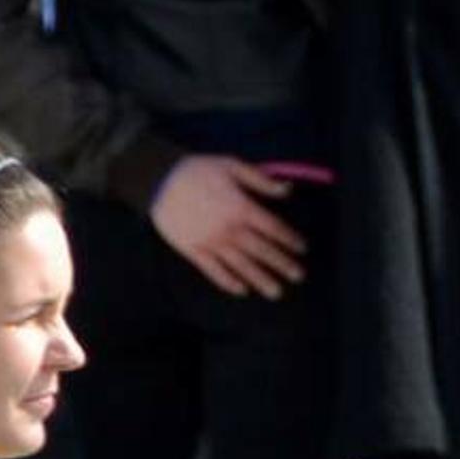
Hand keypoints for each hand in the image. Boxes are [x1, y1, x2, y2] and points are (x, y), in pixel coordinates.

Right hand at [148, 155, 307, 299]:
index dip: (290, 239)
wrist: (158, 178)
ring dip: (260, 280)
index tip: (302, 248)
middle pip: (262, 250)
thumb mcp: (232, 166)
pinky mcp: (193, 250)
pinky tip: (242, 291)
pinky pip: (213, 271)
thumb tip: (288, 190)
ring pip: (241, 265)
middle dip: (282, 264)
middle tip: (298, 276)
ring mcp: (210, 242)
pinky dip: (228, 282)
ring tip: (276, 292)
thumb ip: (261, 180)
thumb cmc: (197, 170)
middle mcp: (229, 229)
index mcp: (241, 207)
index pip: (273, 228)